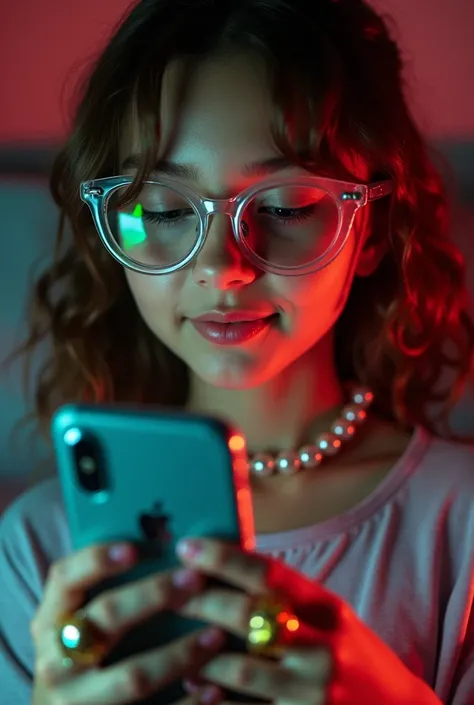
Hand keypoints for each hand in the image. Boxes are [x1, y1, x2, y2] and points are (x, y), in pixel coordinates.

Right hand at [31, 543, 224, 704]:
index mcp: (49, 621)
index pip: (65, 578)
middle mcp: (56, 661)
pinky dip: (187, 702)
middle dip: (154, 594)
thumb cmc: (81, 655)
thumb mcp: (80, 622)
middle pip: (106, 618)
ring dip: (179, 653)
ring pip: (133, 675)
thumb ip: (108, 589)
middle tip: (195, 578)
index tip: (135, 546)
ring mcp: (77, 701)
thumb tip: (166, 543)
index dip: (97, 559)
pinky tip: (214, 689)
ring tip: (216, 635)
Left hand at [176, 538, 441, 704]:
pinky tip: (196, 690)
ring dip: (200, 658)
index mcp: (328, 610)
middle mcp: (323, 647)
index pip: (269, 574)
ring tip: (174, 648)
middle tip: (168, 594)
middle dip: (201, 602)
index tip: (187, 546)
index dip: (224, 558)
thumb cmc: (352, 655)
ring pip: (240, 669)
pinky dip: (214, 701)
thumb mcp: (332, 618)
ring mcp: (314, 691)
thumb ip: (290, 599)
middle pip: (248, 616)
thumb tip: (227, 568)